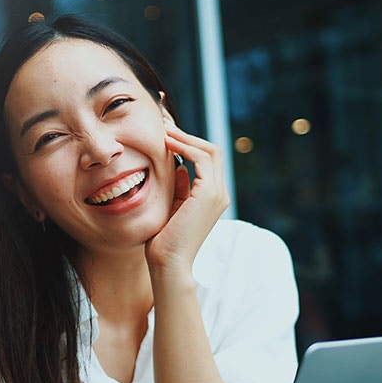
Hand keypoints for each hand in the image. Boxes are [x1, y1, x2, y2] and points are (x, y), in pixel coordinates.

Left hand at [144, 122, 230, 274]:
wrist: (168, 263)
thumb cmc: (164, 241)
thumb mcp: (171, 207)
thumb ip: (179, 187)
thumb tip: (180, 167)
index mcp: (211, 197)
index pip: (204, 159)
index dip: (185, 140)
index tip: (164, 129)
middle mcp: (219, 193)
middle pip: (210, 150)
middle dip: (186, 132)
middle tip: (162, 119)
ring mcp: (217, 194)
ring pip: (209, 151)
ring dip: (184, 136)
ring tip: (162, 127)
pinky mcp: (209, 194)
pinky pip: (201, 159)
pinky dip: (184, 146)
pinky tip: (165, 142)